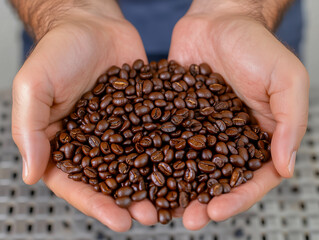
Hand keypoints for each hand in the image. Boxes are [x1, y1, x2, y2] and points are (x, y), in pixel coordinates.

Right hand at [12, 2, 156, 230]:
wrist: (92, 24)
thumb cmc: (59, 51)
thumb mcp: (34, 86)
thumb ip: (29, 129)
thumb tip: (31, 174)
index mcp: (63, 142)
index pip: (76, 183)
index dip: (95, 204)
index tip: (118, 221)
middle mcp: (93, 141)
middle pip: (110, 180)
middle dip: (130, 201)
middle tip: (152, 217)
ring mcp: (120, 130)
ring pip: (137, 164)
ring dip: (153, 184)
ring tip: (172, 202)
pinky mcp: (141, 115)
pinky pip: (154, 137)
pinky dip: (168, 153)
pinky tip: (184, 165)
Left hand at [168, 0, 308, 229]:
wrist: (219, 20)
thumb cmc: (256, 46)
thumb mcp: (286, 80)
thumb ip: (290, 123)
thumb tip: (285, 166)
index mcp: (257, 137)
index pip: (250, 178)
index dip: (236, 198)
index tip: (216, 211)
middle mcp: (226, 139)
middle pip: (215, 180)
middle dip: (202, 202)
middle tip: (185, 219)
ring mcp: (198, 130)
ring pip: (187, 167)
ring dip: (175, 189)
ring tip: (158, 207)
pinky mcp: (174, 117)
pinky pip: (164, 141)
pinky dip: (154, 158)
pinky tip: (140, 172)